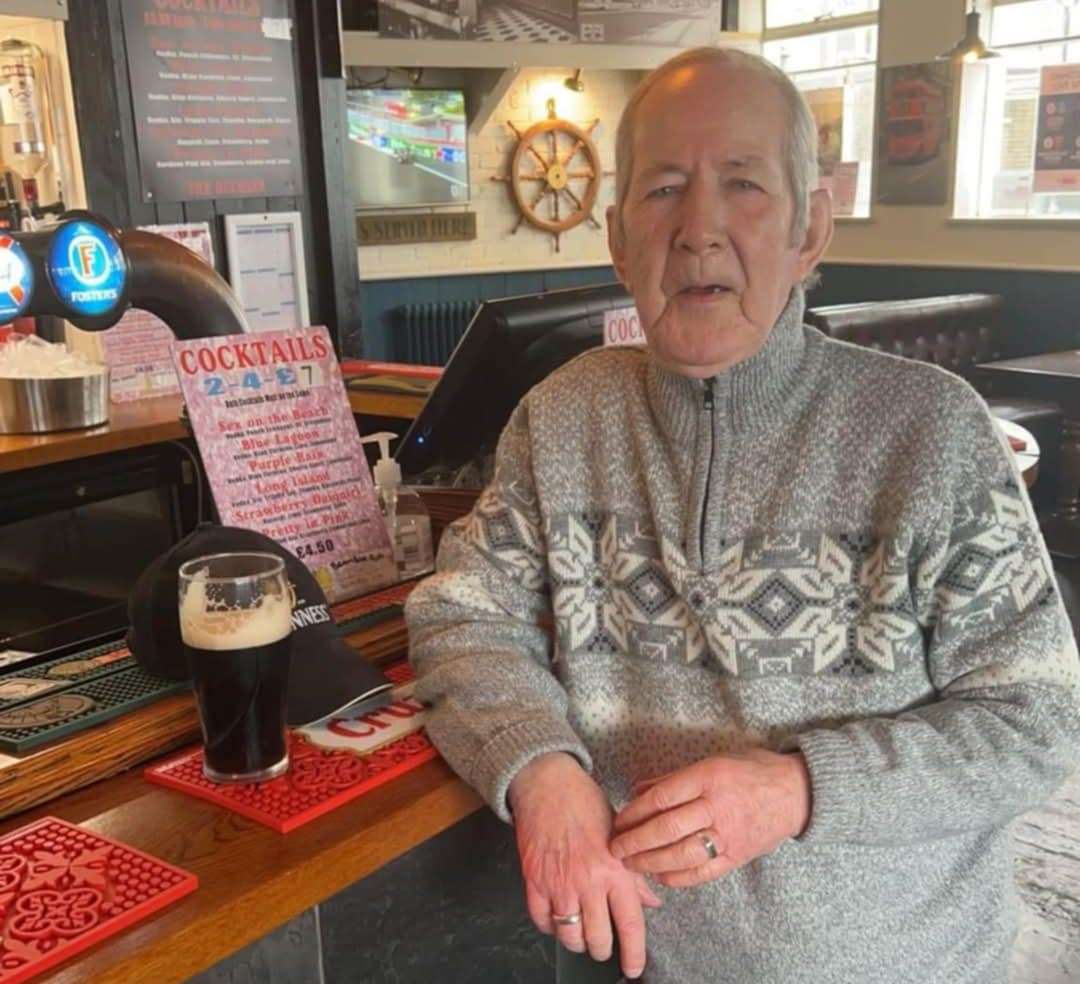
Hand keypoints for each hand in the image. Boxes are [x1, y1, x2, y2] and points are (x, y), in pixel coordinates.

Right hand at [509, 752, 661, 979]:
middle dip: (603, 950)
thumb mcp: (620, 833)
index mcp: (614, 869)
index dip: (634, 953)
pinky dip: (550, 926)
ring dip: (577, 941)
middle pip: (598, 938)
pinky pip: (542, 920)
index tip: (634, 967)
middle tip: (604, 947)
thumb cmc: (584, 802)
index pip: (630, 924)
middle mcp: (587, 881)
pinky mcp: (533, 880)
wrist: (547, 784)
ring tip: (581, 934)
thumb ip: (634, 871)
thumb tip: (649, 901)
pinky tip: (557, 919)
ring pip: (569, 935)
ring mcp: (558, 883)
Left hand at [610, 749, 810, 887]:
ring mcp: (729, 834)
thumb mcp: (713, 761)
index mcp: (708, 777)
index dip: (635, 812)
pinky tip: (660, 876)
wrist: (797, 792)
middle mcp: (717, 806)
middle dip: (635, 841)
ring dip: (651, 862)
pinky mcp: (738, 855)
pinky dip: (678, 877)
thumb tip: (637, 789)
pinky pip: (703, 872)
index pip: (662, 797)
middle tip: (614, 848)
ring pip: (682, 854)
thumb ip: (675, 778)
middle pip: (667, 829)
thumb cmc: (751, 770)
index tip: (618, 820)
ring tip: (630, 865)